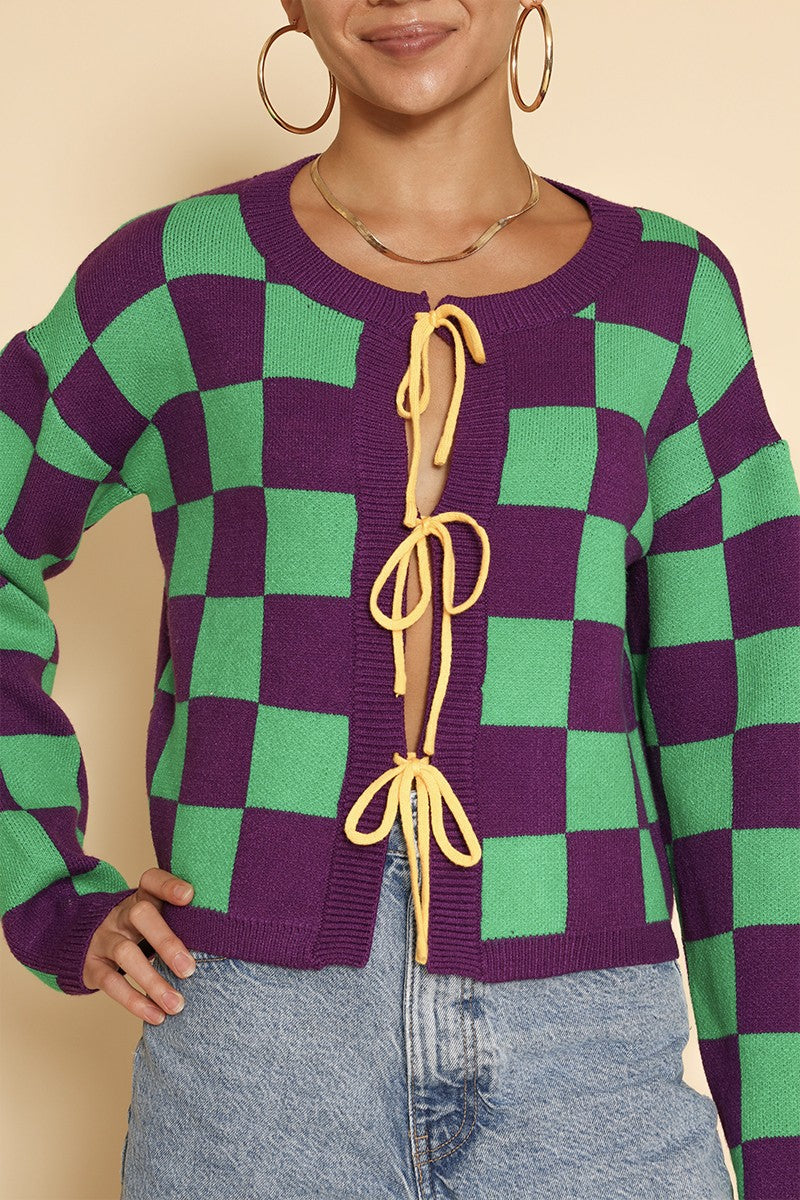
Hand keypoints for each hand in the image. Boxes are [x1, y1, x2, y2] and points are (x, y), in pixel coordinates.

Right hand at [82, 868, 197, 1023]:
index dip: (168, 886)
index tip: (189, 895)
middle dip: (166, 942)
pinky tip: (157, 1016)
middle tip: (189, 970)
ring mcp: (104, 938)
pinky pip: (111, 983)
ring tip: (177, 1004)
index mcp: (142, 897)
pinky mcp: (92, 966)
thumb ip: (182, 922)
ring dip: (153, 981)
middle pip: (140, 915)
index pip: (152, 881)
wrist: (87, 942)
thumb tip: (225, 940)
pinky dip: (135, 1001)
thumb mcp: (157, 918)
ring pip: (126, 954)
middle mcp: (120, 914)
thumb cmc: (141, 932)